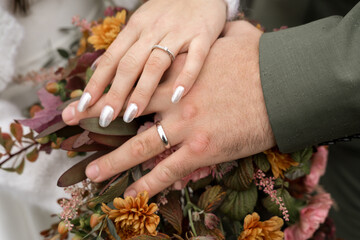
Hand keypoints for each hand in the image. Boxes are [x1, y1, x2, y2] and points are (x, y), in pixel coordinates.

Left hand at [67, 0, 226, 127]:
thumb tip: (99, 68)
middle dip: (115, 93)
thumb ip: (123, 46)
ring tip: (131, 114)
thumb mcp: (141, 22)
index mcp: (136, 27)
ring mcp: (178, 33)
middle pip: (129, 64)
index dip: (97, 82)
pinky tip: (176, 96)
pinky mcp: (202, 36)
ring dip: (142, 90)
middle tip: (103, 118)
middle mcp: (153, 30)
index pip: (112, 58)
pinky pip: (194, 59)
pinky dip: (185, 77)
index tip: (83, 105)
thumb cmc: (169, 12)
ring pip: (156, 63)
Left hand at [68, 21, 275, 197]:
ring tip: (94, 172)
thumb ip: (226, 36)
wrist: (284, 84)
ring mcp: (186, 126)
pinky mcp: (203, 149)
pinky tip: (133, 194)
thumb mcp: (238, 41)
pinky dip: (150, 184)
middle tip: (71, 122)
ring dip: (115, 161)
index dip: (110, 86)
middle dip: (97, 116)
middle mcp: (176, 100)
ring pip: (141, 146)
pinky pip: (169, 170)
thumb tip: (232, 25)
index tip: (90, 90)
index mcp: (181, 74)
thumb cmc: (262, 62)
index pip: (136, 80)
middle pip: (127, 110)